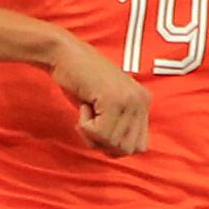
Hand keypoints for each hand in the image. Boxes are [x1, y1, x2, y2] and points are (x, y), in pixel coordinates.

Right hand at [47, 35, 149, 154]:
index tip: (100, 127)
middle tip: (91, 120)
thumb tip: (119, 153)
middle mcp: (142, 100)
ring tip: (88, 108)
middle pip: (126, 149)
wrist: (65, 55)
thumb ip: (119, 127)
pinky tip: (84, 105)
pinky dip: (84, 125)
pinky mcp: (113, 99)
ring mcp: (129, 100)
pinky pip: (98, 133)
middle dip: (103, 143)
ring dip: (91, 132)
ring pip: (111, 142)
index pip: (139, 147)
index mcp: (144, 102)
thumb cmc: (81, 82)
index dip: (115, 146)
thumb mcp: (107, 107)